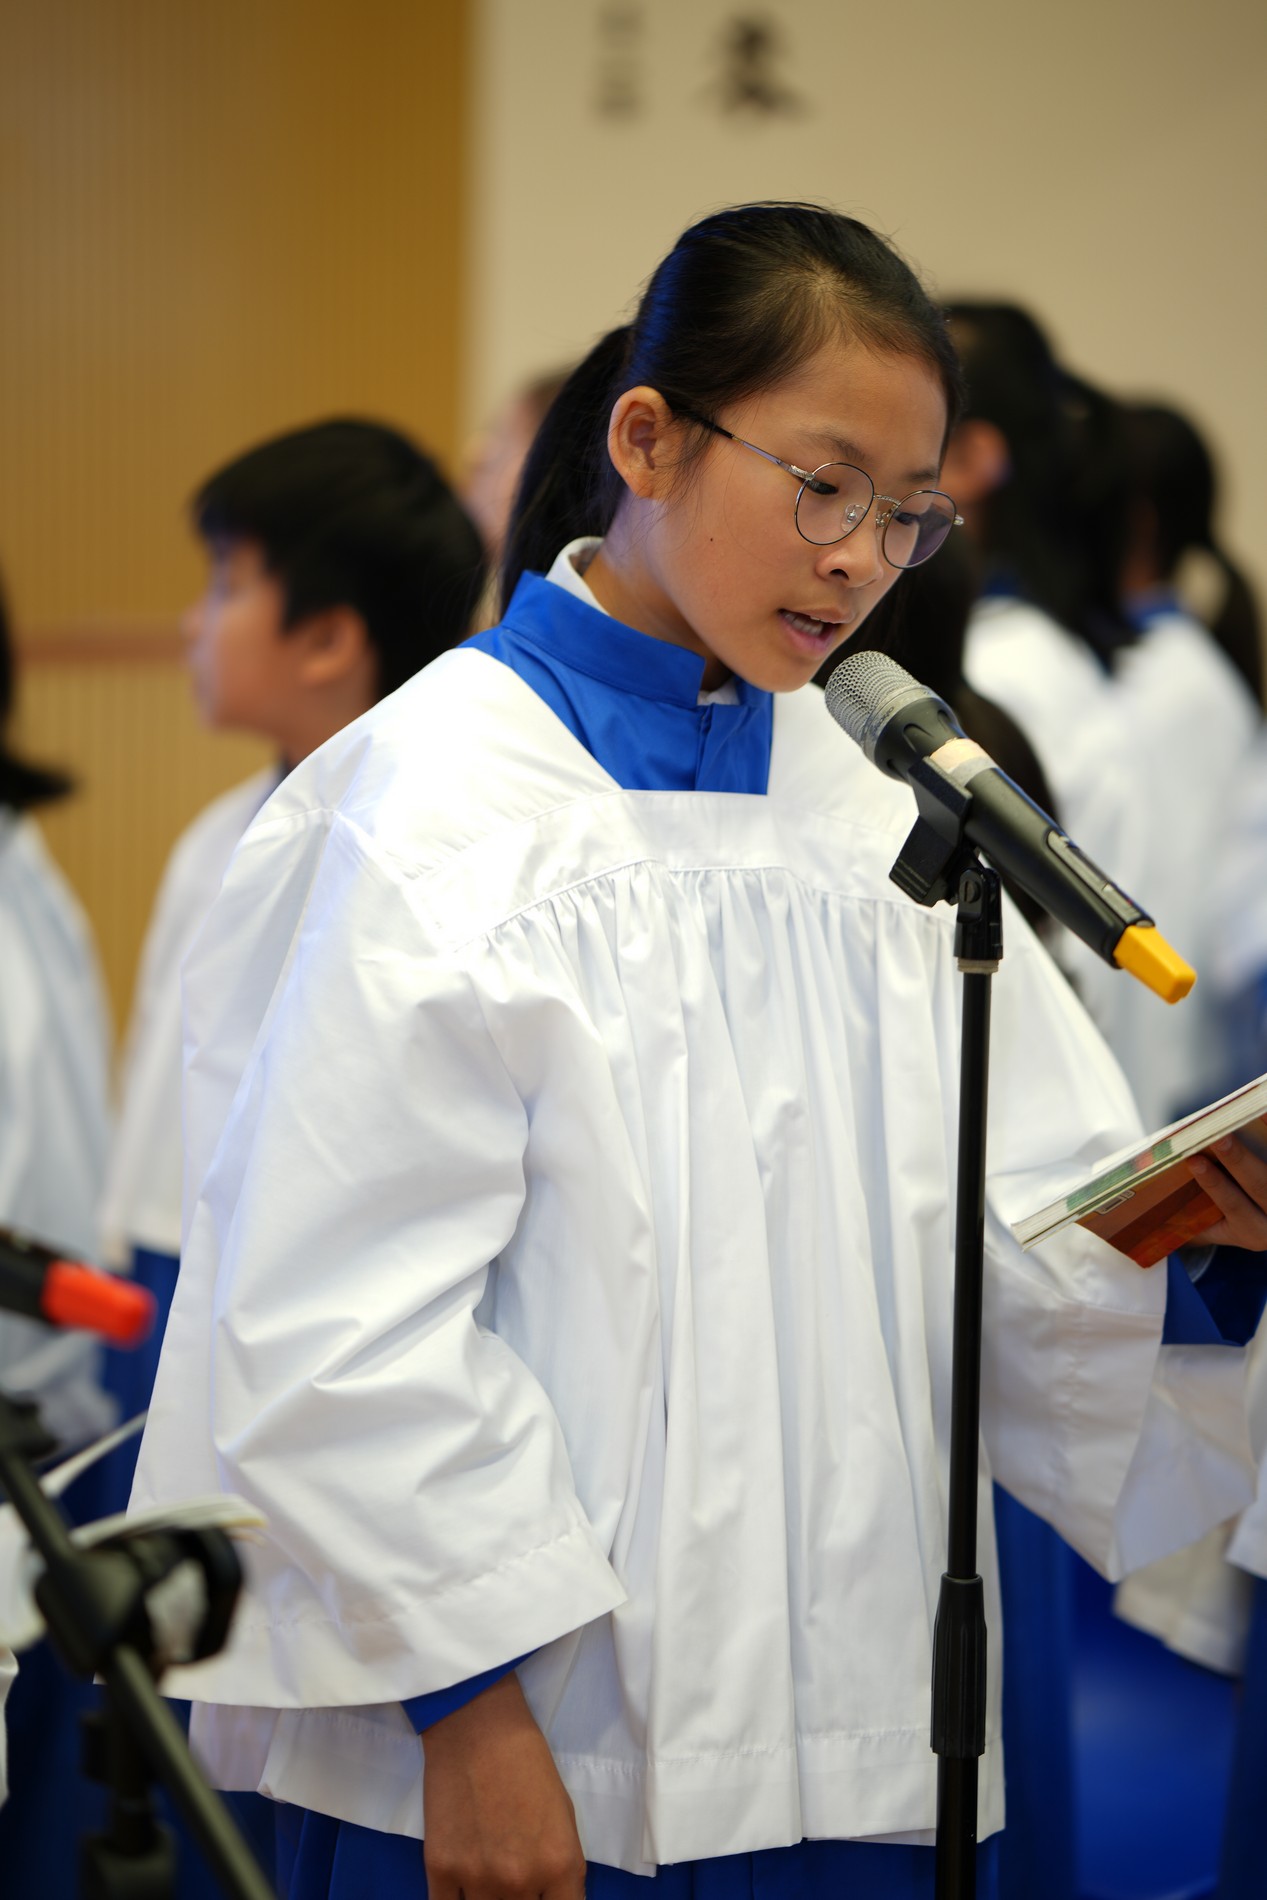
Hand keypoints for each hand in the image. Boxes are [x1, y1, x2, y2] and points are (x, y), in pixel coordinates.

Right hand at [420, 1670, 585, 1899]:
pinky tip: (461, 1883)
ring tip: (487, 1873)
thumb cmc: (528, 1763)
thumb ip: (559, 1871)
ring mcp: (477, 1879)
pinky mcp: (439, 1870)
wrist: (478, 1727)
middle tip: (512, 1876)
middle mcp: (520, 1882)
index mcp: (560, 1866)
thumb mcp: (564, 1818)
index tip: (543, 1897)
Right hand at [1190, 1121, 1266, 1249]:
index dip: (1215, 1184)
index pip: (1234, 1207)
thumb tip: (1149, 1183)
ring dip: (1264, 1140)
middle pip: (1260, 1186)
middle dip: (1237, 1160)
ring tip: (1247, 1114)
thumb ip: (1192, 1217)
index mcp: (1252, 1232)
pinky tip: (1262, 1110)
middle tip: (1219, 1137)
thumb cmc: (1232, 1219)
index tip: (1193, 1161)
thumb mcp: (1217, 1227)